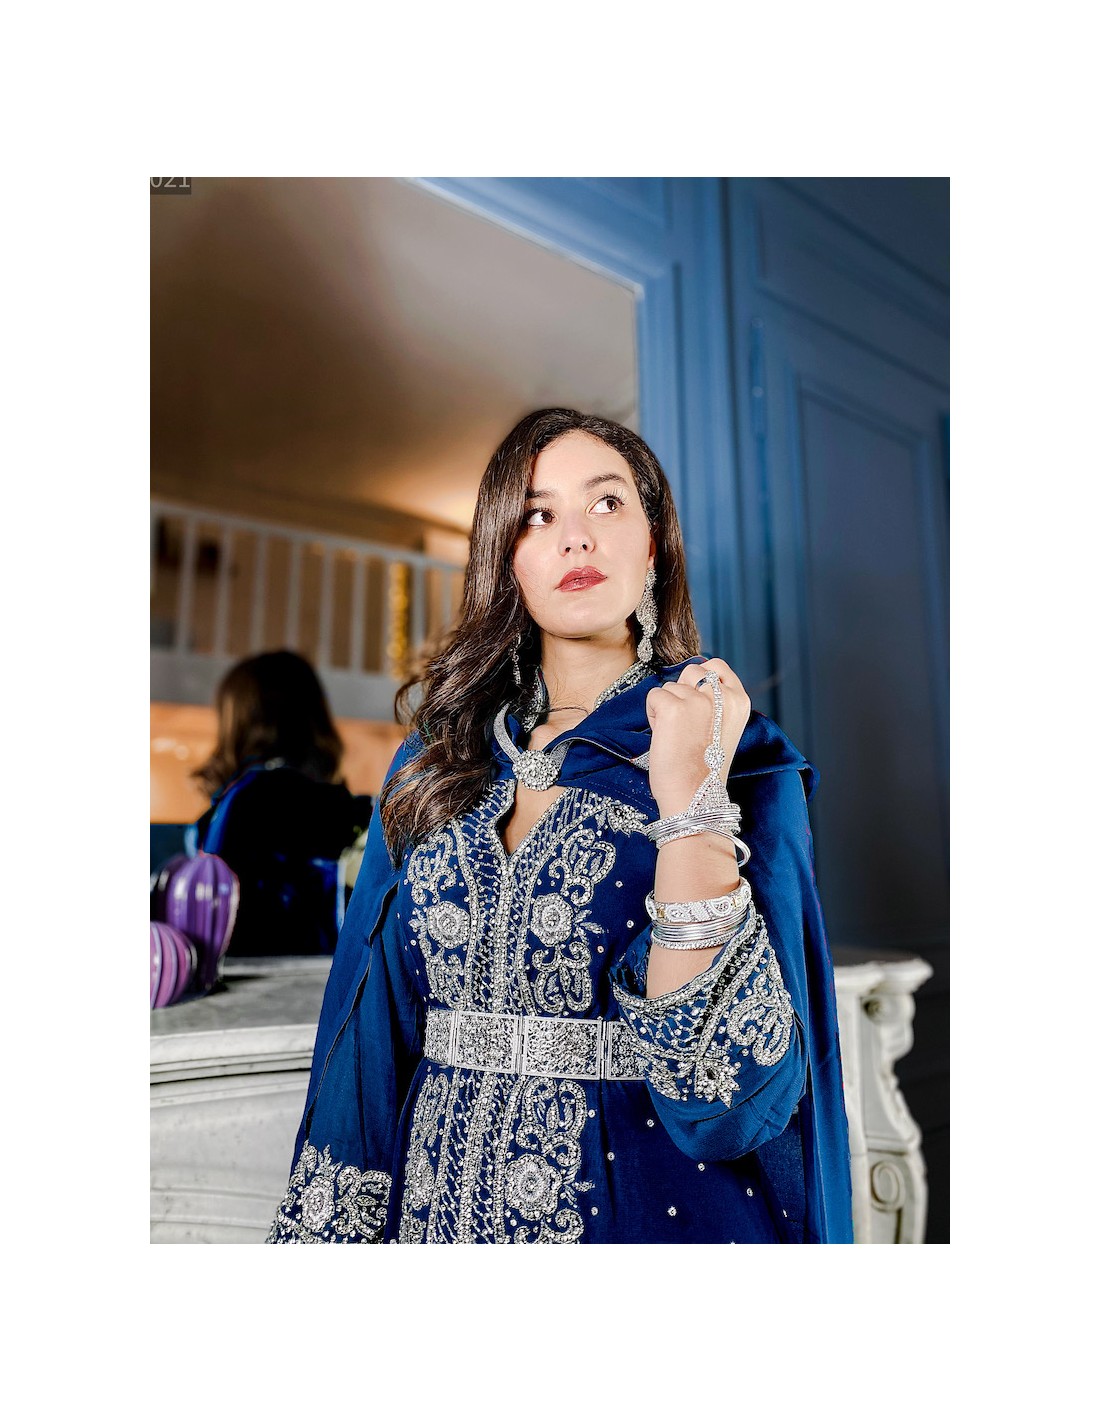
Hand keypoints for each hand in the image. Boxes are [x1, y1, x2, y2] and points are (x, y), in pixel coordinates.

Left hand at [644, 658, 750, 817]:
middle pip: (691, 671)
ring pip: (670, 686)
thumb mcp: (724, 728)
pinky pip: (654, 696)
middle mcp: (722, 696)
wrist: (694, 797)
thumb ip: (716, 703)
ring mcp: (698, 700)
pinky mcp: (673, 708)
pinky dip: (653, 715)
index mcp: (740, 701)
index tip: (696, 700)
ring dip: (666, 707)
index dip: (700, 678)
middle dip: (681, 692)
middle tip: (685, 725)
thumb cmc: (704, 768)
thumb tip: (694, 677)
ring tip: (677, 736)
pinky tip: (665, 737)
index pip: (717, 666)